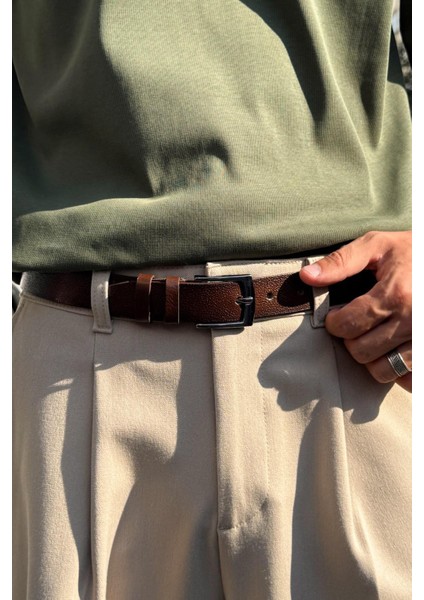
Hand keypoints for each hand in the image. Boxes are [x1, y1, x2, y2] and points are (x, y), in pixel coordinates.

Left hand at [299, 231, 411, 391]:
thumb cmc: (411, 251)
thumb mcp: (377, 245)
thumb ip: (341, 261)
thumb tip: (307, 277)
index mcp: (395, 293)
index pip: (348, 325)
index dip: (334, 322)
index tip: (337, 316)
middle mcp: (412, 319)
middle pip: (361, 351)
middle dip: (351, 339)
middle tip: (356, 325)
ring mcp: (422, 338)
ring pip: (382, 370)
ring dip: (371, 358)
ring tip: (373, 338)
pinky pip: (408, 379)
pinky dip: (396, 371)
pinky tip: (392, 351)